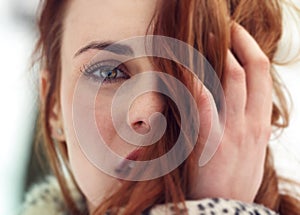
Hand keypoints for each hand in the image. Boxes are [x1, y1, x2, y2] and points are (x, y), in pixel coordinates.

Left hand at [189, 23, 271, 202]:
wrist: (225, 210)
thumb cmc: (235, 180)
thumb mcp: (251, 152)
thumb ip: (248, 127)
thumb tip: (239, 107)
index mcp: (260, 123)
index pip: (262, 74)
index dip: (251, 48)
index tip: (238, 34)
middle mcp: (251, 121)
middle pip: (250, 68)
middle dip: (238, 40)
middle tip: (224, 26)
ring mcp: (232, 130)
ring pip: (230, 77)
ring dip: (216, 52)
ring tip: (204, 37)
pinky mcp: (210, 140)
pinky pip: (202, 101)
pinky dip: (193, 79)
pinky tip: (183, 65)